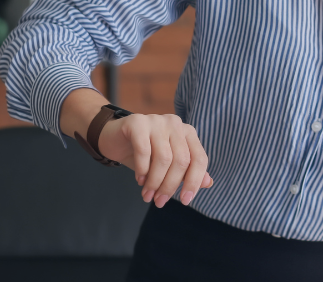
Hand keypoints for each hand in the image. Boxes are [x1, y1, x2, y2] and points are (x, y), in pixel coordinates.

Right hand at [98, 113, 213, 208]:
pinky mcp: (137, 122)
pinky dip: (143, 170)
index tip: (184, 201)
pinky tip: (139, 180)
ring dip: (155, 182)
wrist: (114, 140)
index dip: (194, 182)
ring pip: (164, 158)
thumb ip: (189, 172)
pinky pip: (144, 151)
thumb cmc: (146, 155)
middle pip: (182, 161)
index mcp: (188, 133)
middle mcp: (175, 123)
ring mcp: (157, 120)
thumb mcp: (168, 166)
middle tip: (159, 202)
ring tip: (147, 195)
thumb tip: (209, 183)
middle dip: (170, 186)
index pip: (200, 159)